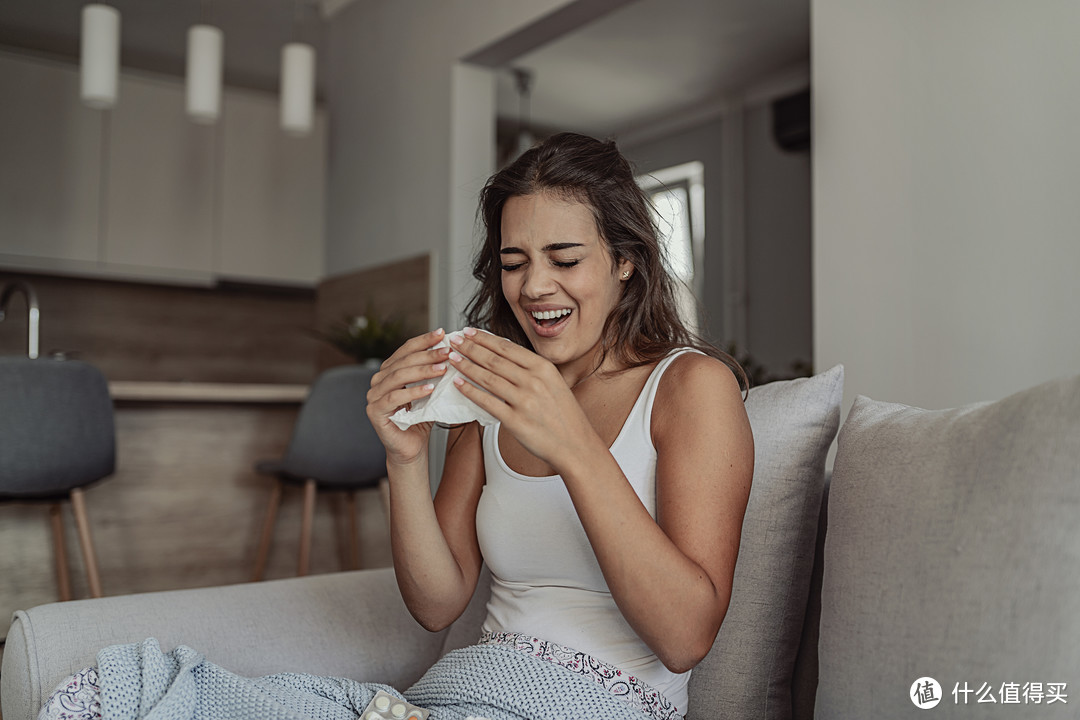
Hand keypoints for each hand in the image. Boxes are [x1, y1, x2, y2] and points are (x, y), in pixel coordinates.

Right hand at [365, 328, 449, 465]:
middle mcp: (378, 380)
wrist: (412, 448)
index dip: (424, 340)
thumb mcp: (430, 391)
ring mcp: (373, 395)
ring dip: (422, 370)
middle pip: (403, 361)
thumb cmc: (421, 419)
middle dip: (427, 354)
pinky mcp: (375, 411)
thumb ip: (434, 372)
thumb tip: (453, 350)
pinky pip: (394, 397)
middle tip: (448, 352)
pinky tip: (430, 388)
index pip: (406, 349)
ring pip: (398, 376)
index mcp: (390, 371)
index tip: (443, 333)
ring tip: (443, 368)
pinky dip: (413, 391)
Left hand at [446, 328, 599, 469]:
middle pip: (494, 359)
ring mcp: (524, 401)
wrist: (575, 444)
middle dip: (470, 348)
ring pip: (487, 378)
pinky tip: (459, 384)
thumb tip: (502, 355)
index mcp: (542, 368)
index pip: (506, 347)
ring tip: (452, 359)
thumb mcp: (553, 382)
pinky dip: (470, 391)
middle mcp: (533, 381)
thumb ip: (531, 369)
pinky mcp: (515, 421)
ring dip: (466, 366)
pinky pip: (487, 402)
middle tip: (454, 340)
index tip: (469, 331)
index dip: (484, 338)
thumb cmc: (563, 414)